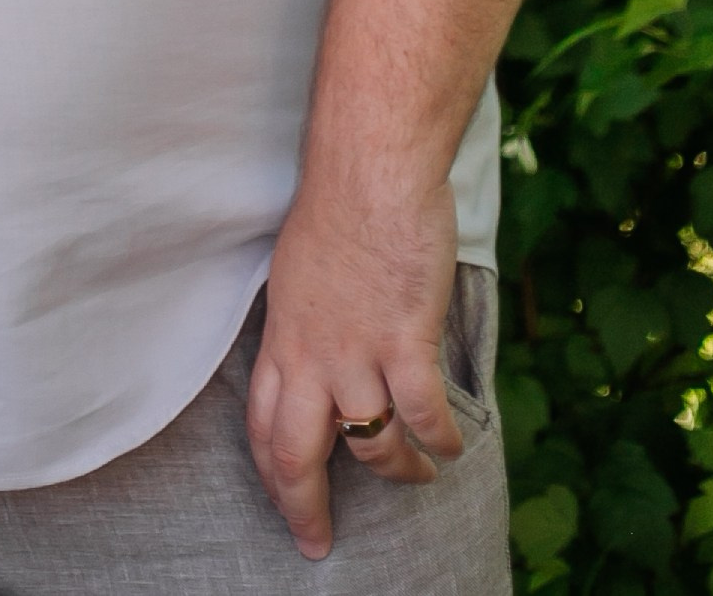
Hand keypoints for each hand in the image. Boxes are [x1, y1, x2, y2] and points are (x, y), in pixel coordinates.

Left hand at [245, 172, 462, 560]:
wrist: (369, 168)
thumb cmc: (338, 206)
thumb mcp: (299, 272)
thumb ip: (306, 322)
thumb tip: (317, 354)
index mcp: (280, 336)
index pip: (262, 426)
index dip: (271, 476)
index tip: (286, 507)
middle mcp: (309, 353)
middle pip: (293, 455)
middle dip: (305, 509)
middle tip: (318, 544)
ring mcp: (355, 349)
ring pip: (368, 443)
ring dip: (397, 469)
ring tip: (417, 472)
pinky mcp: (403, 339)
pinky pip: (422, 414)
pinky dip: (438, 439)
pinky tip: (450, 446)